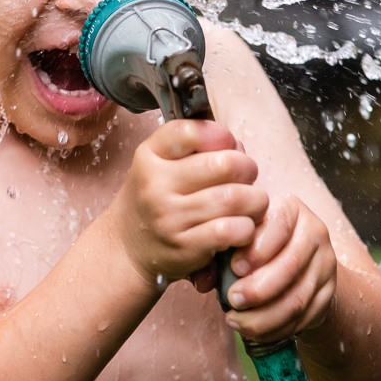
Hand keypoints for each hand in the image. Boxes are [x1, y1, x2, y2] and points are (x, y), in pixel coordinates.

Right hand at [109, 120, 266, 285]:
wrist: (126, 249)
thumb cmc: (153, 201)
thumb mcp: (157, 164)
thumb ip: (192, 148)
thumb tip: (238, 147)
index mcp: (149, 157)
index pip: (190, 131)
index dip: (221, 135)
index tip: (228, 146)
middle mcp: (155, 184)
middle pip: (224, 164)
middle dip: (247, 168)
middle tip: (248, 177)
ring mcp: (169, 217)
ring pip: (234, 199)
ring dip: (255, 201)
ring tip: (251, 204)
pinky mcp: (185, 247)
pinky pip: (232, 230)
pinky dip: (247, 228)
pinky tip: (241, 228)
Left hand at [224, 195, 336, 341]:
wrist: (295, 260)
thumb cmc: (253, 243)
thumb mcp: (240, 236)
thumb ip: (223, 248)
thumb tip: (204, 278)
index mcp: (291, 209)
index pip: (279, 225)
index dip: (257, 249)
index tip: (233, 268)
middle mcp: (315, 232)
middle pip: (290, 265)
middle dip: (258, 289)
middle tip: (232, 300)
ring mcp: (326, 263)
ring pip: (298, 297)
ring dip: (264, 315)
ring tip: (236, 320)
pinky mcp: (329, 292)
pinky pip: (304, 317)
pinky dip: (276, 328)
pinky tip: (253, 330)